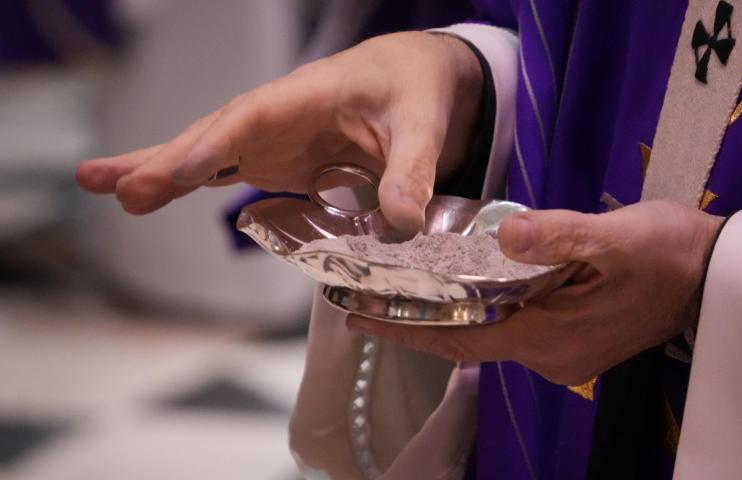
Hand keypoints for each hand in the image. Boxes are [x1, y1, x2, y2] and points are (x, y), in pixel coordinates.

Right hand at [75, 32, 482, 233]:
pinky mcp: (277, 158)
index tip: (183, 172)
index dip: (218, 143)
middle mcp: (281, 114)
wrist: (412, 76)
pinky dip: (187, 182)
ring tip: (102, 185)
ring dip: (159, 170)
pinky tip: (147, 194)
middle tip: (119, 189)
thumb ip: (412, 170)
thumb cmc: (413, 88)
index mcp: (312, 93)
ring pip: (207, 151)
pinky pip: (225, 170)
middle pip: (216, 134)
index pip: (255, 116)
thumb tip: (401, 224)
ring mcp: (274, 138)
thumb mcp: (424, 125)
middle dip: (169, 161)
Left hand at [347, 200, 723, 385]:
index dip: (406, 331)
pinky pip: (513, 325)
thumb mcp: (615, 236)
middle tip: (367, 296)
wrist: (714, 274)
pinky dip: (480, 307)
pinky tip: (463, 283)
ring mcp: (562, 351)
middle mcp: (549, 355)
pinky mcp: (572, 338)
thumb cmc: (669, 252)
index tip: (359, 321)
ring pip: (489, 332)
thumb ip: (557, 235)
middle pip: (467, 338)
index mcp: (549, 337)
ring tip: (403, 284)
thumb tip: (503, 238)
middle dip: (416, 320)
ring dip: (447, 311)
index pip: (460, 338)